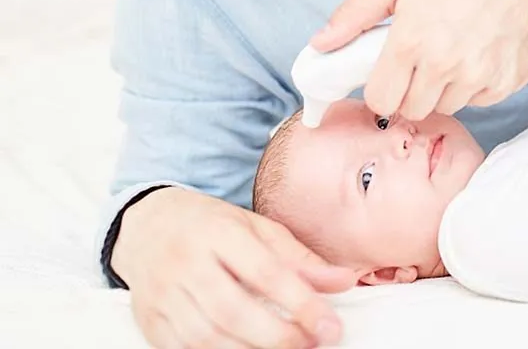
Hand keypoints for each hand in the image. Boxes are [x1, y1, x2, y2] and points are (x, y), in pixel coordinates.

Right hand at [113, 188, 356, 348]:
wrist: (147, 226)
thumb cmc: (211, 226)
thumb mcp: (257, 228)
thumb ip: (300, 258)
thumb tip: (344, 281)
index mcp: (219, 232)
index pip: (265, 272)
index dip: (301, 303)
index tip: (330, 325)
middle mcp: (187, 263)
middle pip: (234, 311)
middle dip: (278, 336)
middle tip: (312, 344)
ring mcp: (163, 295)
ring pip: (207, 337)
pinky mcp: (149, 321)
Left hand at [311, 0, 527, 119]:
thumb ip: (354, 15)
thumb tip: (320, 44)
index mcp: (411, 41)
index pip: (380, 100)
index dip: (381, 90)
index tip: (388, 76)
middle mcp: (444, 65)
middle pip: (411, 110)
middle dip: (410, 92)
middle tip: (420, 64)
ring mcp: (477, 78)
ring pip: (444, 108)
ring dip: (442, 91)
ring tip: (450, 57)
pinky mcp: (503, 84)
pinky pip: (476, 103)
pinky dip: (473, 88)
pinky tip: (476, 59)